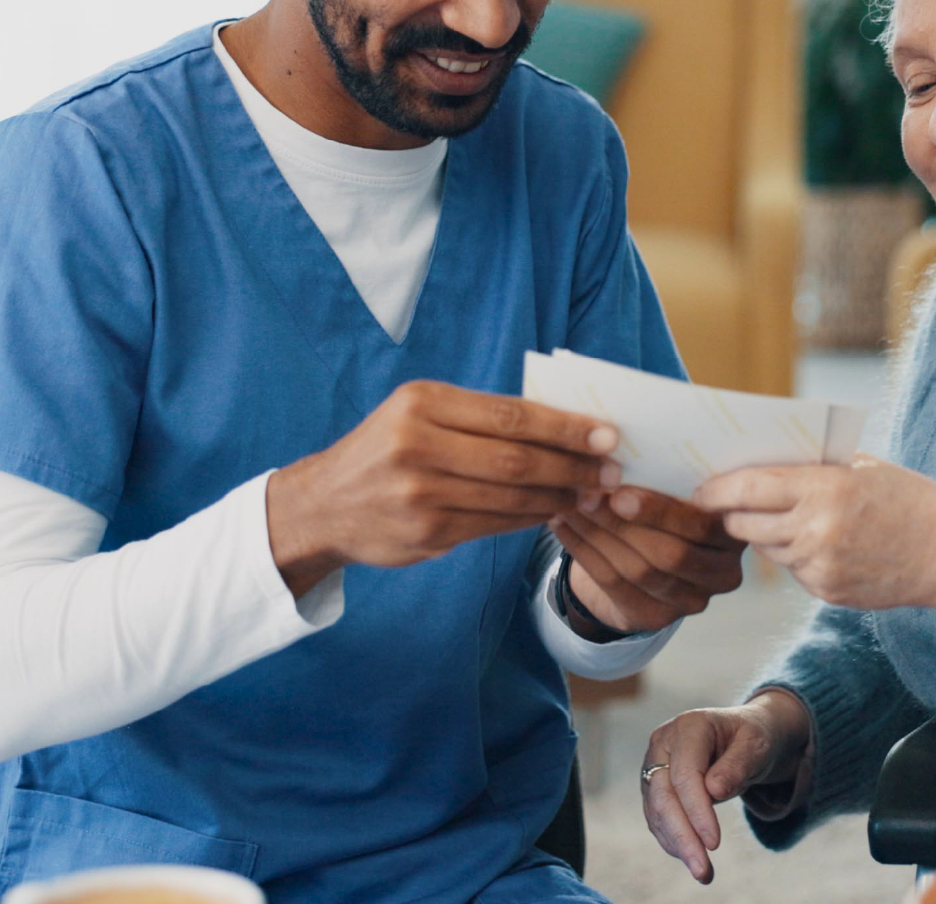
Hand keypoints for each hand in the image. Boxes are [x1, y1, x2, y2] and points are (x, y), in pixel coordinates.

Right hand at [266, 381, 619, 593]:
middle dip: (573, 465)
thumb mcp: (419, 415)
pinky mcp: (425, 532)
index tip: (608, 435)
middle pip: (517, 457)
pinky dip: (531, 519)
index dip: (566, 427)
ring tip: (592, 494)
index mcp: (422, 403)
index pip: (512, 414)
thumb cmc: (387, 451)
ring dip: (560, 496)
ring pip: (511, 496)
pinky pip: (494, 525)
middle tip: (611, 471)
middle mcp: (418, 444)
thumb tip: (562, 424)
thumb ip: (481, 418)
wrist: (323, 504)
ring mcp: (420, 493)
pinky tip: (554, 512)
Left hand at [550, 488, 745, 635]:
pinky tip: (564, 526)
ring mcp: (691, 601)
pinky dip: (584, 551)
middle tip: (586, 494)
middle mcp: (722, 573)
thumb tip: (622, 448)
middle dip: (622, 523)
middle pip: (670, 554)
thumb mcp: (679, 490)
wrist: (646, 558)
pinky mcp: (656, 617)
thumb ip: (669, 476)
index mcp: (735, 535)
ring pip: (638, 570)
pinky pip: (614, 584)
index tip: (621, 490)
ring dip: (598, 533)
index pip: (703, 527)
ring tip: (570, 504)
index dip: (661, 511)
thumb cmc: (666, 510)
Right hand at [641, 690, 811, 882]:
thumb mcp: (757, 745)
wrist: (745, 737)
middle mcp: (664, 743)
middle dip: (682, 836)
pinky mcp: (656, 786)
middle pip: (663, 795)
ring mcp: (655, 764)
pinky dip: (674, 840)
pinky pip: (658, 818)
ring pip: (657, 811)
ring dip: (678, 845)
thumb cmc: (753, 737)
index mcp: (688, 726)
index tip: (714, 843)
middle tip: (703, 870)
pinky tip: (692, 857)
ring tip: (702, 872)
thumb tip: (713, 791)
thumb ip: (737, 765)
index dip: (697, 811)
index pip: (685, 774)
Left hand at [693, 456, 935, 619]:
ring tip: (785, 518)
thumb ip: (811, 467)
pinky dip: (796, 555)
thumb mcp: (862, 467)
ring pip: (767, 550)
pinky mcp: (827, 592)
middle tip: (723, 505)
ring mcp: (821, 567)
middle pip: (745, 525)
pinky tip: (821, 542)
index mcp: (825, 489)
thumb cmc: (909, 499)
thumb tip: (757, 462)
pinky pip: (793, 570)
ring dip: (766, 534)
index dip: (716, 489)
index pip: (749, 488)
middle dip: (731, 514)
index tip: (700, 488)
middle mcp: (817, 531)